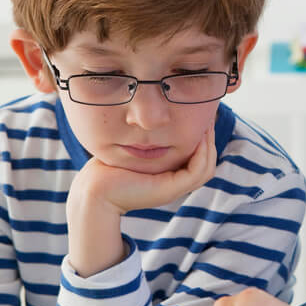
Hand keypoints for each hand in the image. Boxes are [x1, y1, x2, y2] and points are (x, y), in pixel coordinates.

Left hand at [70, 125, 216, 216]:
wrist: (95, 190)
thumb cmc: (108, 168)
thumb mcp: (133, 150)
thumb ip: (147, 139)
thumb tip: (150, 118)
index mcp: (169, 177)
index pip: (198, 159)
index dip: (203, 139)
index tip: (200, 116)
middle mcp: (175, 184)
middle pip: (207, 163)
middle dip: (210, 138)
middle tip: (208, 116)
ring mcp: (174, 188)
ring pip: (207, 168)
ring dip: (209, 144)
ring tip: (206, 124)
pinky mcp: (170, 189)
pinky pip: (198, 170)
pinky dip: (202, 153)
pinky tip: (198, 136)